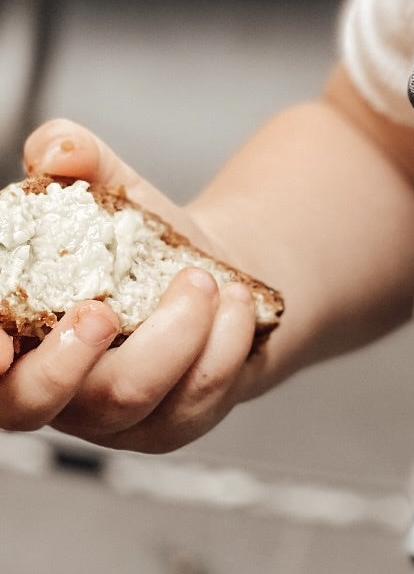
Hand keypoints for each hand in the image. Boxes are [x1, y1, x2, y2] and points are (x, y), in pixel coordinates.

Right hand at [0, 121, 271, 451]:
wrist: (217, 274)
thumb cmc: (140, 243)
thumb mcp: (108, 188)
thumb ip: (74, 158)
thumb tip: (59, 150)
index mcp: (11, 333)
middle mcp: (49, 385)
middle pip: (30, 404)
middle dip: (65, 360)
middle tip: (102, 310)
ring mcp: (110, 414)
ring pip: (128, 397)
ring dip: (174, 331)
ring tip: (203, 280)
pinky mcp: (172, 423)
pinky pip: (195, 396)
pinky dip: (221, 340)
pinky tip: (232, 302)